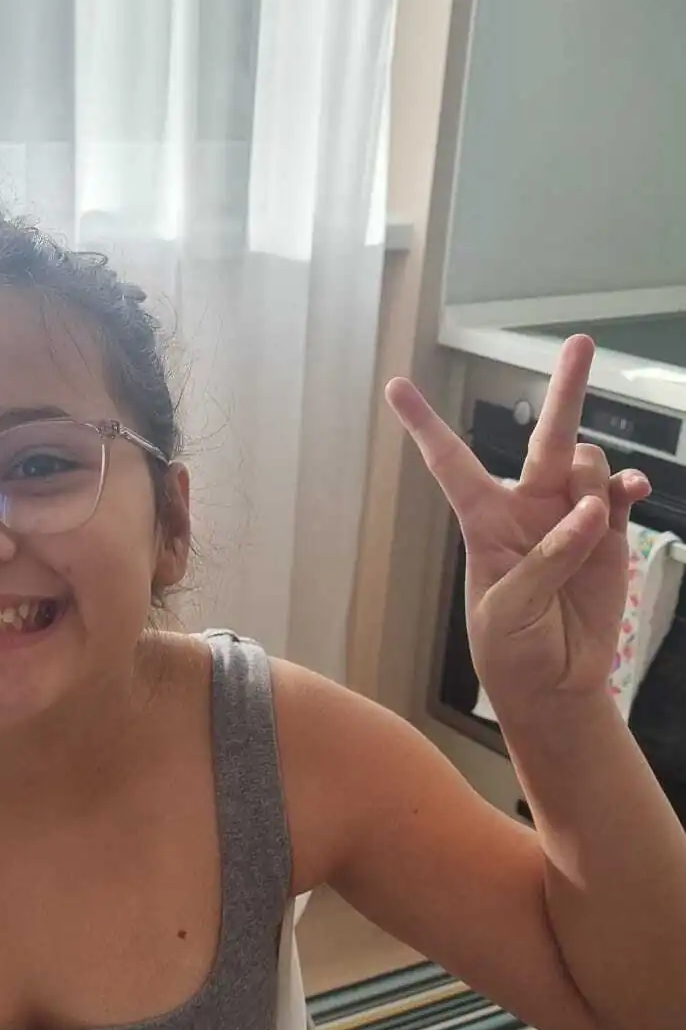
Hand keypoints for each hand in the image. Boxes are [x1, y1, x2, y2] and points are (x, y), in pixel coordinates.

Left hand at [386, 335, 651, 714]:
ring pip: (588, 465)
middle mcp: (528, 509)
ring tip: (591, 527)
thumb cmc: (512, 650)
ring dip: (594, 484)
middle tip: (582, 343)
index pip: (451, 464)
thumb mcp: (506, 611)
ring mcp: (572, 518)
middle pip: (544, 437)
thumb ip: (546, 560)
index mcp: (485, 522)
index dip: (424, 425)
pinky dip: (628, 489)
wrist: (556, 686)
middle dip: (565, 389)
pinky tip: (632, 496)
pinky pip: (622, 495)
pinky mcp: (609, 535)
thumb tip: (590, 511)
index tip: (396, 386)